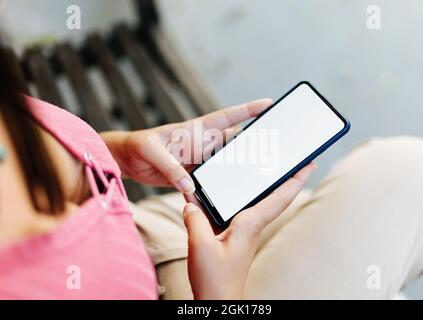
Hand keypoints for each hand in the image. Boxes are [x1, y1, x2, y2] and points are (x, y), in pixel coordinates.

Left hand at [102, 99, 272, 193]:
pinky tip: (229, 191)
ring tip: (258, 171)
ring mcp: (199, 159)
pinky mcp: (192, 174)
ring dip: (239, 165)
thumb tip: (189, 185)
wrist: (127, 161)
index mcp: (195, 131)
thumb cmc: (138, 146)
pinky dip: (220, 184)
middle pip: (233, 141)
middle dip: (253, 141)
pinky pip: (211, 179)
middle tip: (274, 146)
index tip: (268, 104)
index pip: (227, 117)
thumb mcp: (151, 152)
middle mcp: (201, 144)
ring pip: (226, 161)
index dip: (248, 110)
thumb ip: (171, 167)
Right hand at [183, 162, 316, 299]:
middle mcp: (250, 226)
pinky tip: (216, 196)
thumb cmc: (215, 279)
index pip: (280, 197)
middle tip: (293, 160)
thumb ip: (195, 219)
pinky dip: (229, 200)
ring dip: (262, 187)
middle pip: (273, 197)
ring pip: (254, 203)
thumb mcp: (201, 245)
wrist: (217, 300)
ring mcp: (242, 232)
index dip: (296, 179)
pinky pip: (234, 212)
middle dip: (286, 178)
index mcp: (249, 225)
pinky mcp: (232, 238)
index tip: (309, 163)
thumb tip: (191, 203)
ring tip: (264, 170)